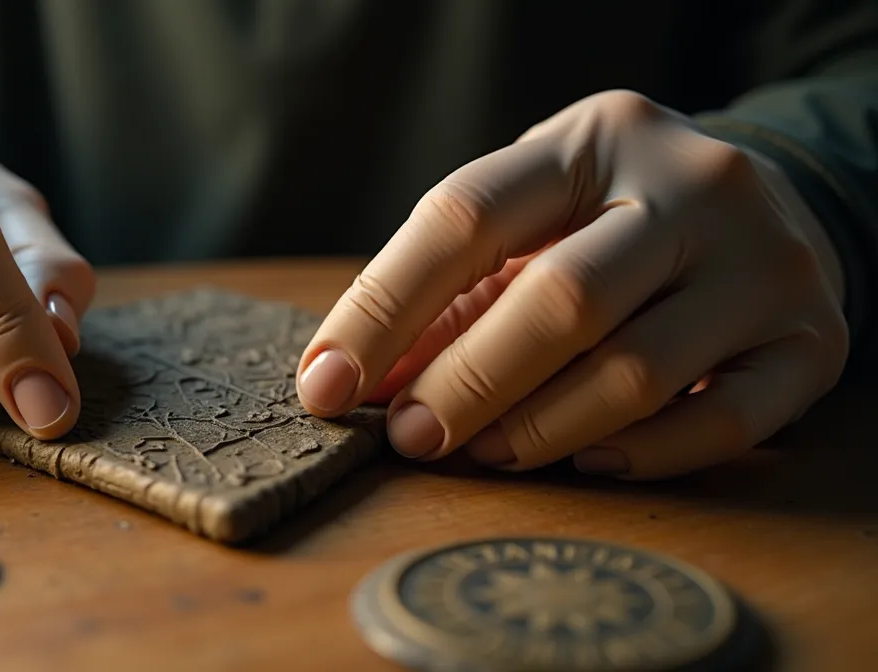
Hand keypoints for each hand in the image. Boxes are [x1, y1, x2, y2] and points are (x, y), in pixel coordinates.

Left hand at [297, 90, 847, 478]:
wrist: (775, 212)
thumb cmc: (616, 224)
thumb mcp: (536, 222)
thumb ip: (451, 296)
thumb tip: (353, 381)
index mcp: (595, 139)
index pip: (466, 213)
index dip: (383, 305)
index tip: (327, 382)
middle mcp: (693, 186)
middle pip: (560, 298)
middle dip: (466, 382)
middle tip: (411, 439)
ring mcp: (766, 262)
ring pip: (638, 370)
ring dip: (540, 428)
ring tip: (485, 453)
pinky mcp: (816, 339)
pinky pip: (724, 422)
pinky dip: (645, 454)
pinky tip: (588, 460)